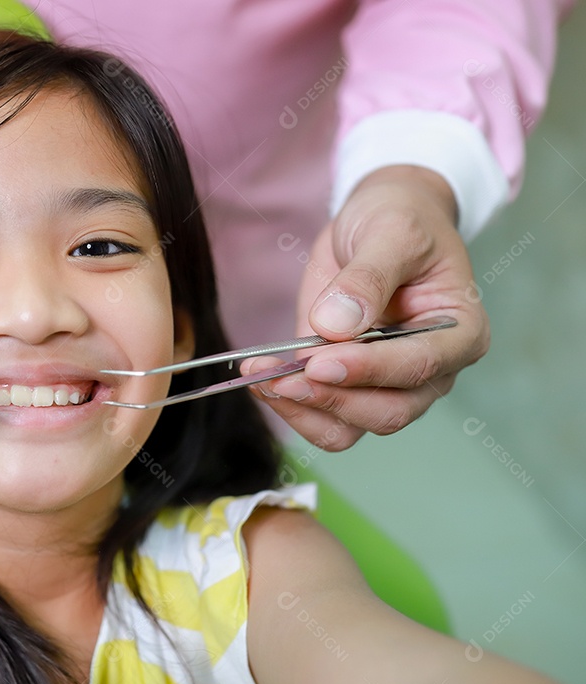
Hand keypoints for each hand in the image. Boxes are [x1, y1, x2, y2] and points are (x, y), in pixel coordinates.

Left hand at [242, 165, 489, 449]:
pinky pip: (322, 417)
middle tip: (282, 378)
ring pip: (350, 427)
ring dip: (303, 410)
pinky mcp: (347, 383)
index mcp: (460, 333)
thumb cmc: (400, 221)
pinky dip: (291, 407)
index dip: (368, 370)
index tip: (319, 361)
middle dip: (331, 398)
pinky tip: (261, 379)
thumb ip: (368, 278)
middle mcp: (430, 371)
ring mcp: (387, 384)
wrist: (379, 219)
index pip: (418, 367)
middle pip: (386, 412)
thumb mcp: (391, 231)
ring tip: (262, 378)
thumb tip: (333, 325)